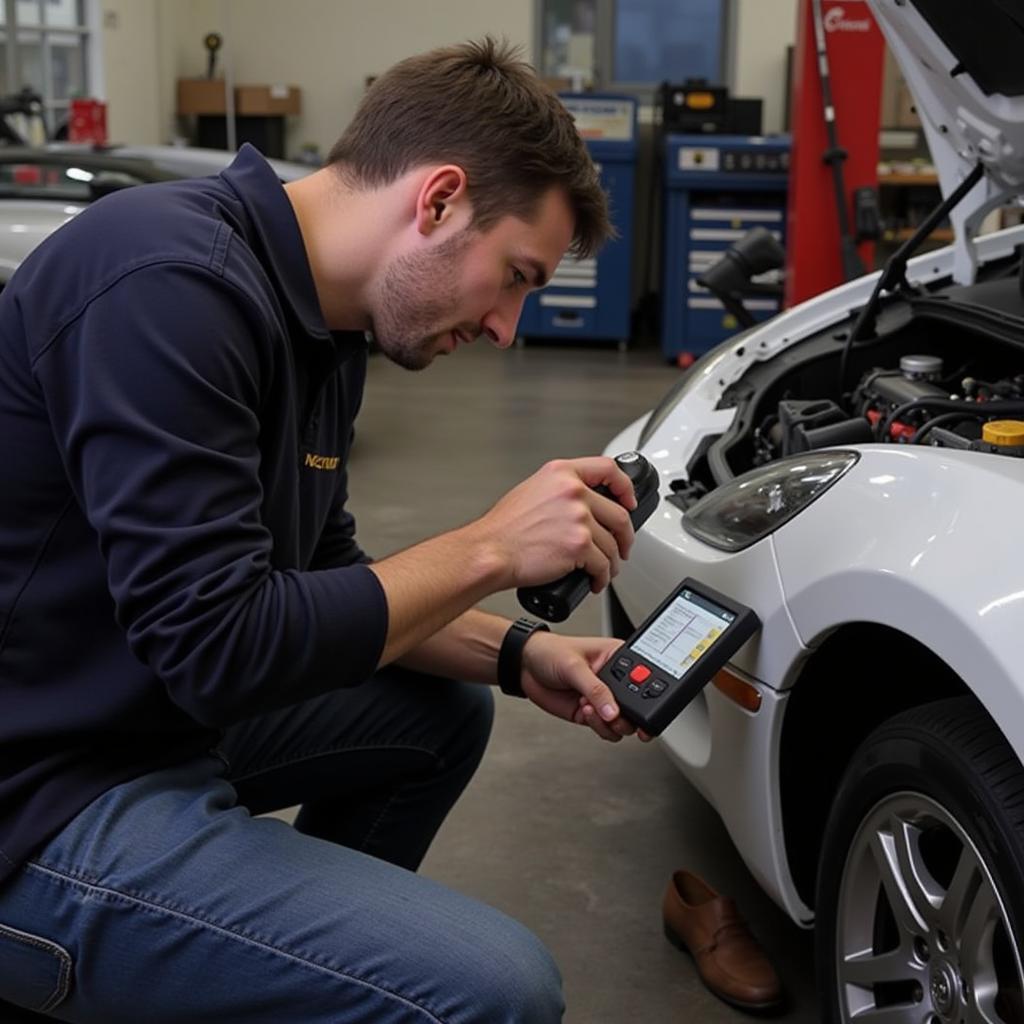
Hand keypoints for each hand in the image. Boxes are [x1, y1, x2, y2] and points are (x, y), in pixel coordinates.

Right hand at [468, 457, 636, 594]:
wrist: (491, 551)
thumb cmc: (504, 528)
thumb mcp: (532, 490)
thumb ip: (560, 489)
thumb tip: (582, 502)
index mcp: (562, 474)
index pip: (608, 469)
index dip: (625, 486)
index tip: (628, 499)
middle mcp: (573, 492)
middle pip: (619, 514)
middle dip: (624, 536)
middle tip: (622, 546)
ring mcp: (579, 518)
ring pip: (612, 544)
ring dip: (612, 561)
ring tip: (605, 569)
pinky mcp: (580, 545)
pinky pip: (603, 565)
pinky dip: (602, 576)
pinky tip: (595, 580)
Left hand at [518, 631, 649, 742]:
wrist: (524, 666)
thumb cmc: (550, 652)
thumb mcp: (574, 666)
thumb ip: (595, 689)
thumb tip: (614, 711)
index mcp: (618, 659)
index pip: (643, 678)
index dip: (650, 695)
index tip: (643, 710)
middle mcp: (614, 681)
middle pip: (637, 706)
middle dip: (628, 715)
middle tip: (614, 715)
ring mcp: (603, 699)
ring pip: (623, 723)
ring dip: (610, 723)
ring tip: (590, 708)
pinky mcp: (591, 714)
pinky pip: (606, 729)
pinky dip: (598, 727)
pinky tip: (583, 711)